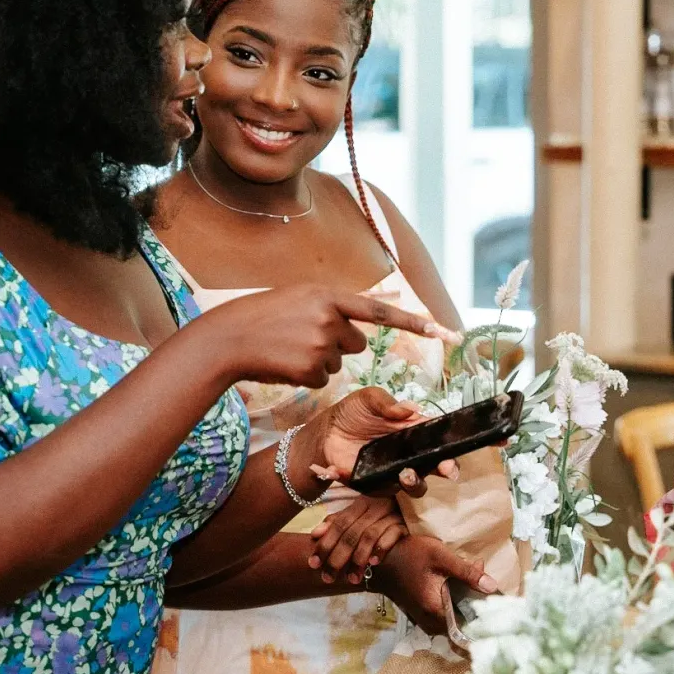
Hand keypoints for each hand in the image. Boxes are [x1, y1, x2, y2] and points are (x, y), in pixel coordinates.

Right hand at [201, 286, 460, 389]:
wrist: (229, 338)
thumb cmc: (261, 316)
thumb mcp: (298, 296)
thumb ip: (329, 305)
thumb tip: (358, 326)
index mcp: (328, 295)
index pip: (380, 310)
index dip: (414, 322)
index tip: (444, 332)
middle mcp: (330, 318)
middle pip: (357, 342)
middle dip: (338, 344)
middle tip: (304, 337)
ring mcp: (322, 345)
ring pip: (338, 362)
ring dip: (318, 360)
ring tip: (288, 348)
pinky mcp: (312, 370)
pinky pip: (322, 379)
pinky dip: (306, 376)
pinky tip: (284, 363)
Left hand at [288, 387, 460, 498]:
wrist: (326, 432)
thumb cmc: (352, 412)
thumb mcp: (368, 398)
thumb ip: (386, 402)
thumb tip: (409, 409)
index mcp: (413, 431)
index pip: (438, 438)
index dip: (450, 444)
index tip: (454, 449)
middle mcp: (409, 454)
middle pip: (435, 465)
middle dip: (445, 468)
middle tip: (446, 469)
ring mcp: (394, 471)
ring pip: (416, 484)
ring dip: (416, 482)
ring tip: (407, 474)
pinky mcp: (376, 484)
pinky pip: (383, 490)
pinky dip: (375, 485)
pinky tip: (352, 472)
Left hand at [310, 495, 406, 585]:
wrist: (413, 507)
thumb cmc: (380, 517)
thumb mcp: (358, 517)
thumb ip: (336, 523)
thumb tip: (315, 534)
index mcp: (359, 505)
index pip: (338, 524)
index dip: (325, 544)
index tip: (313, 564)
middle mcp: (374, 506)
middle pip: (351, 533)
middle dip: (337, 557)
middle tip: (328, 578)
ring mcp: (391, 514)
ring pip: (369, 535)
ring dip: (358, 558)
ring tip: (352, 579)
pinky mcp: (406, 523)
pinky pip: (393, 535)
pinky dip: (382, 548)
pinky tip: (374, 563)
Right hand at [369, 536, 498, 635]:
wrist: (382, 558)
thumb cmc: (410, 554)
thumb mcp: (440, 556)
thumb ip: (466, 572)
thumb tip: (492, 586)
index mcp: (435, 609)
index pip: (467, 625)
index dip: (483, 616)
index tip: (495, 605)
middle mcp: (429, 620)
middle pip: (461, 622)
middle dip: (475, 607)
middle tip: (485, 588)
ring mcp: (424, 619)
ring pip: (453, 620)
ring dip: (465, 606)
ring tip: (474, 587)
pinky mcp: (421, 615)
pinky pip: (444, 616)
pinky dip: (454, 606)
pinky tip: (460, 589)